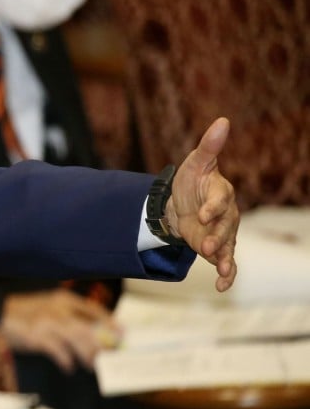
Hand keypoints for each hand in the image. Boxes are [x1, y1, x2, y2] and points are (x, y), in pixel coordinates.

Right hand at [0, 288, 121, 372]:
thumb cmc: (24, 313)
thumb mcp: (48, 307)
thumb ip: (68, 316)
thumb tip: (93, 334)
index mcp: (63, 299)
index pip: (94, 310)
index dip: (110, 322)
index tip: (123, 334)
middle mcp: (58, 309)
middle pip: (88, 329)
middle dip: (101, 345)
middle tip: (108, 358)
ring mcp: (47, 322)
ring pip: (77, 341)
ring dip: (87, 356)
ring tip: (91, 366)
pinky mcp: (37, 337)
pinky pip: (59, 352)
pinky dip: (66, 362)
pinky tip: (69, 368)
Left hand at [164, 117, 239, 291]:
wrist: (181, 202)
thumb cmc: (190, 180)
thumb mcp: (195, 162)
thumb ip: (209, 146)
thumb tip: (222, 120)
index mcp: (222, 193)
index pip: (220, 200)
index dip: (212, 208)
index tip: (202, 214)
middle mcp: (227, 215)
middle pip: (225, 227)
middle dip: (215, 237)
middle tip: (203, 246)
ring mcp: (223, 233)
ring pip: (227, 247)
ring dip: (222, 258)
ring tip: (218, 270)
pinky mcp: (217, 248)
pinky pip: (226, 262)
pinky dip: (226, 275)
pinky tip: (221, 287)